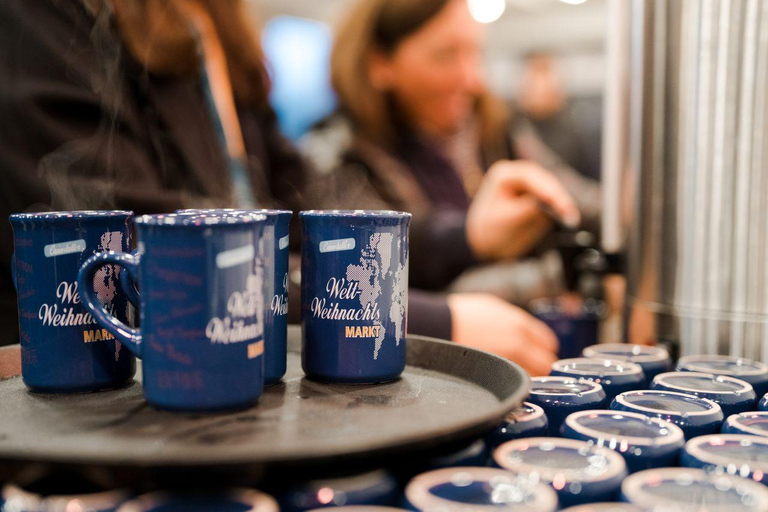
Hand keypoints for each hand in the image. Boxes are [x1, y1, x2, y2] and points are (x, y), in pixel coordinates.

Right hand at [447, 293, 558, 375]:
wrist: (439, 325)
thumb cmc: (461, 314)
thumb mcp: (494, 307)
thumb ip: (514, 320)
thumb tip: (526, 331)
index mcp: (520, 323)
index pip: (548, 342)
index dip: (544, 349)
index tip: (540, 353)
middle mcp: (518, 342)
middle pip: (546, 362)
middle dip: (541, 366)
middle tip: (532, 368)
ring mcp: (507, 360)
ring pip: (533, 376)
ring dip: (529, 376)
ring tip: (516, 376)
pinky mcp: (494, 373)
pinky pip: (514, 383)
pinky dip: (513, 383)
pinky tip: (505, 380)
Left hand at [466, 160, 580, 260]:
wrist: (485, 244)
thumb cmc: (489, 231)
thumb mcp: (505, 221)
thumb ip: (527, 210)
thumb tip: (549, 203)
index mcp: (504, 175)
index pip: (530, 177)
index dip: (547, 189)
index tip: (559, 202)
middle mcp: (519, 175)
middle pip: (545, 181)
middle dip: (558, 197)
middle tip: (570, 213)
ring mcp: (530, 186)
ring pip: (552, 190)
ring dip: (562, 203)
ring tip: (571, 218)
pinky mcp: (539, 198)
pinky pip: (553, 201)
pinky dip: (560, 209)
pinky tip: (567, 218)